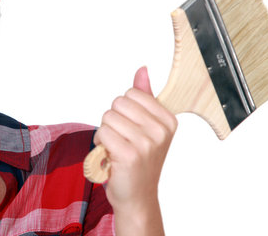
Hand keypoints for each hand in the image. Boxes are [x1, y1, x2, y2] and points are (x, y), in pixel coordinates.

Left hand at [93, 67, 176, 233]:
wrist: (137, 197)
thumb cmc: (139, 160)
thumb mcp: (146, 126)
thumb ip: (144, 96)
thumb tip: (142, 70)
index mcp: (168, 120)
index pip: (132, 93)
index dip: (124, 110)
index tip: (132, 129)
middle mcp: (161, 131)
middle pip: (118, 103)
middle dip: (113, 120)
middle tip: (121, 140)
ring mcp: (147, 143)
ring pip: (108, 117)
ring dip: (105, 133)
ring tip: (116, 149)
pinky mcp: (129, 155)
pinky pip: (102, 133)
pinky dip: (99, 144)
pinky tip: (110, 157)